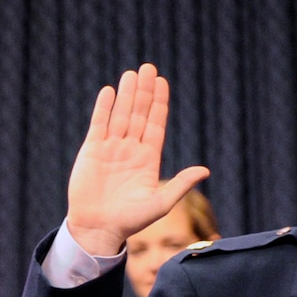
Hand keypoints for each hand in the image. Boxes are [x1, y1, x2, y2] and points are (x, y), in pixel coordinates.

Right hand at [64, 63, 209, 257]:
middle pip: (139, 114)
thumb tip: (205, 170)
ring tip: (132, 73)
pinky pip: (99, 124)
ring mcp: (110, 148)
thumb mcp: (160, 204)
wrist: (98, 229)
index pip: (155, 124)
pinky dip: (104, 108)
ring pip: (120, 115)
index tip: (162, 82)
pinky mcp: (91, 150)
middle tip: (148, 67)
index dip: (159, 103)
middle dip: (143, 91)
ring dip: (126, 94)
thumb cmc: (130, 221)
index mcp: (148, 159)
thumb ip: (180, 184)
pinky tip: (109, 91)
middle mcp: (130, 150)